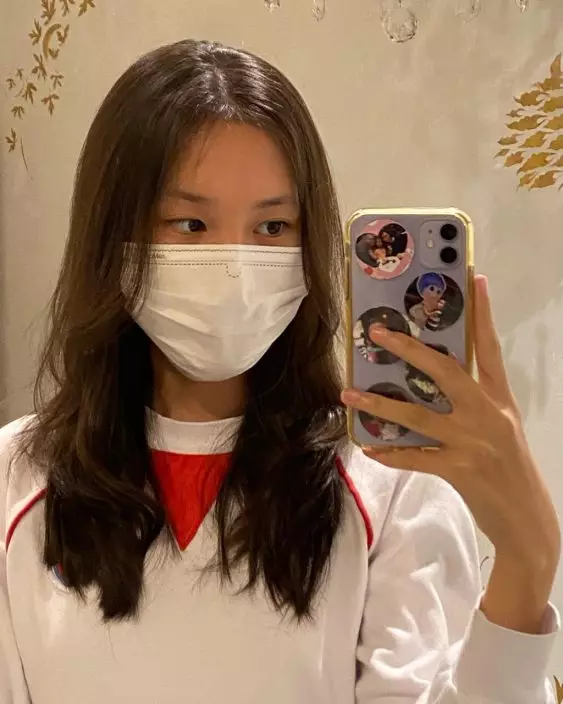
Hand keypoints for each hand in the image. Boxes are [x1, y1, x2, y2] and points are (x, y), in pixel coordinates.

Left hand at [341, 276, 560, 582]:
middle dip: (409, 349)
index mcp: (500, 399)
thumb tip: (430, 382)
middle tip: (378, 333)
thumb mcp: (501, 427)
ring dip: (379, 405)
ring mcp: (472, 441)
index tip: (475, 279)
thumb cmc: (511, 469)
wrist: (529, 521)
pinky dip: (390, 453)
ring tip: (348, 395)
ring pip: (417, 415)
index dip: (482, 313)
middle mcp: (487, 414)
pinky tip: (369, 448)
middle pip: (445, 370)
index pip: (490, 347)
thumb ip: (474, 403)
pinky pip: (414, 458)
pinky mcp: (459, 470)